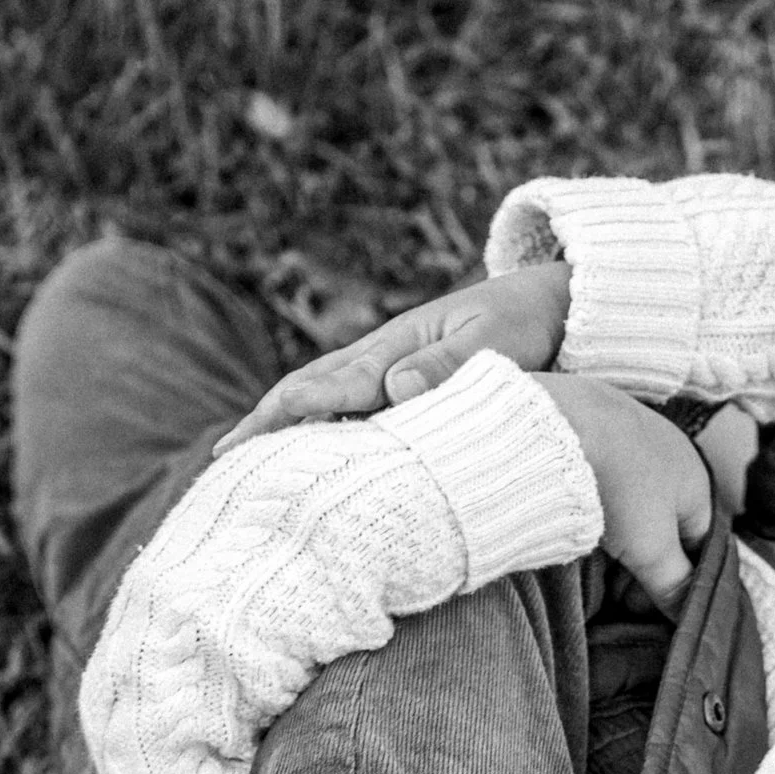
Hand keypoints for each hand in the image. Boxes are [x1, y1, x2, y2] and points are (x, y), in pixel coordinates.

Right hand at [215, 261, 572, 453]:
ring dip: (280, 430)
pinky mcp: (402, 388)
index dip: (295, 413)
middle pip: (308, 391)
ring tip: (243, 467)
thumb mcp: (496, 343)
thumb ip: (448, 366)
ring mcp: (388, 372)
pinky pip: (349, 415)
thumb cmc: (526, 325)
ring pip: (321, 402)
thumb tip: (394, 391)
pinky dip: (318, 436)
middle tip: (221, 463)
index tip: (255, 440)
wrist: (553, 306)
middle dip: (264, 423)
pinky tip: (303, 464)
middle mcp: (382, 358)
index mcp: (397, 346)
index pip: (335, 385)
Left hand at [542, 376, 713, 613]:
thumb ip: (675, 583)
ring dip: (623, 543)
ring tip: (597, 567)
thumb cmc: (620, 488)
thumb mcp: (651, 549)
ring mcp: (638, 442)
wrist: (564, 422)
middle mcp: (674, 459)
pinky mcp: (603, 433)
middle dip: (645, 568)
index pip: (699, 548)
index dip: (676, 584)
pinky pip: (612, 484)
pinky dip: (603, 510)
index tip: (643, 608)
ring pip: (637, 509)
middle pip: (667, 530)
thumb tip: (690, 613)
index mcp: (698, 484)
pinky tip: (584, 524)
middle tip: (615, 596)